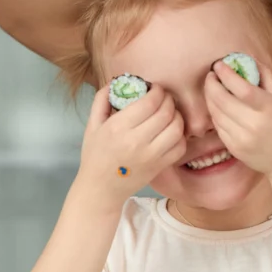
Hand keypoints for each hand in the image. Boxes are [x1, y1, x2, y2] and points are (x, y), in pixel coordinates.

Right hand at [76, 85, 186, 209]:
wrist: (101, 189)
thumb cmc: (95, 155)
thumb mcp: (92, 125)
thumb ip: (102, 100)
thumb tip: (117, 81)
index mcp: (118, 127)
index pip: (149, 102)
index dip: (157, 91)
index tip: (155, 89)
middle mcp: (136, 141)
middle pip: (166, 112)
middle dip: (168, 100)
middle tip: (164, 98)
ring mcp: (151, 156)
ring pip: (176, 128)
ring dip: (177, 116)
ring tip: (169, 113)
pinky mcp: (160, 166)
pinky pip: (180, 146)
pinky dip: (180, 135)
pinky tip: (171, 131)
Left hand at [204, 61, 271, 180]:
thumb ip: (267, 78)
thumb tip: (250, 59)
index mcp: (269, 109)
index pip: (242, 89)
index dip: (226, 74)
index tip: (219, 64)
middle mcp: (254, 125)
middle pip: (222, 100)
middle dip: (212, 84)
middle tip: (211, 74)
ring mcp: (242, 138)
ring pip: (216, 113)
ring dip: (209, 97)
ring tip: (212, 87)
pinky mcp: (234, 149)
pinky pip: (218, 127)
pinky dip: (215, 113)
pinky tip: (217, 106)